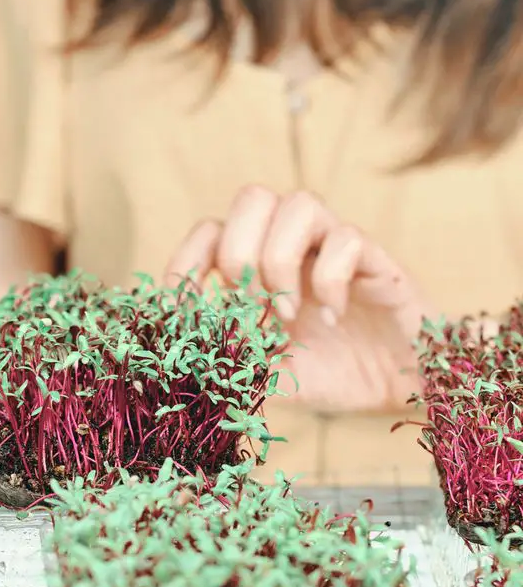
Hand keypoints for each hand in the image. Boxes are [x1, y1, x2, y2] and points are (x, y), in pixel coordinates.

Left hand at [164, 186, 434, 411]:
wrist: (399, 388)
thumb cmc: (333, 373)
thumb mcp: (273, 374)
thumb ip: (236, 360)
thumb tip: (190, 356)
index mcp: (261, 268)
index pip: (211, 231)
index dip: (188, 258)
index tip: (185, 303)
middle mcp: (295, 247)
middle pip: (251, 198)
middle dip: (240, 255)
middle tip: (254, 306)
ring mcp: (335, 248)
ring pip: (299, 203)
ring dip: (282, 262)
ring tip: (290, 312)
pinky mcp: (375, 259)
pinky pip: (348, 239)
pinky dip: (330, 280)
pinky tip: (333, 316)